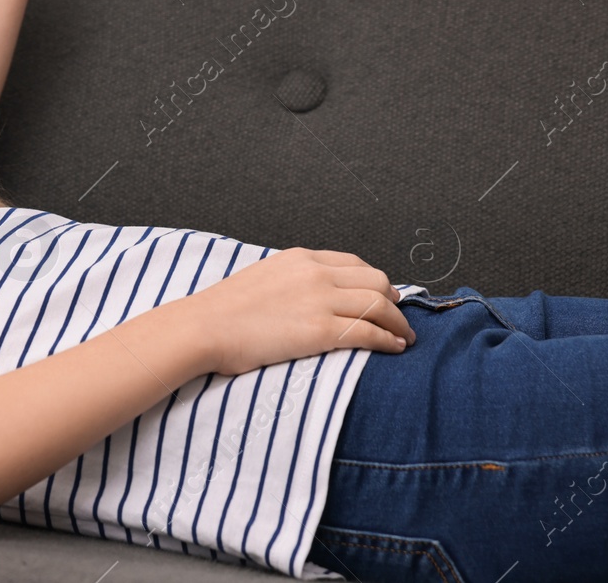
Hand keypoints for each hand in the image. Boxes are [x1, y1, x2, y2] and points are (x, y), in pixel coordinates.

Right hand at [185, 248, 415, 375]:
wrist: (203, 327)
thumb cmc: (221, 310)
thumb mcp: (261, 277)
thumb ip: (289, 280)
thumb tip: (307, 296)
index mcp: (299, 258)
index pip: (354, 263)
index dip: (375, 281)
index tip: (382, 296)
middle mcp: (315, 274)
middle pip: (376, 280)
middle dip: (393, 300)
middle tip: (397, 317)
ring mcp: (319, 301)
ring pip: (380, 305)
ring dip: (398, 323)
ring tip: (404, 337)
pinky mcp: (320, 331)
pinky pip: (369, 333)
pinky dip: (389, 341)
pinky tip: (394, 348)